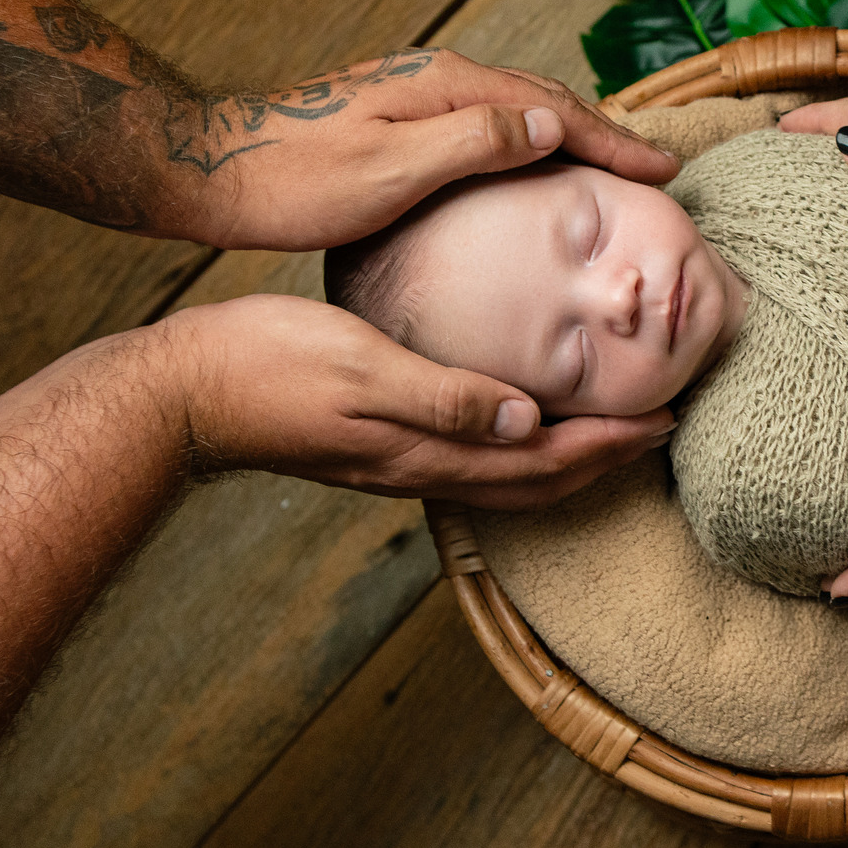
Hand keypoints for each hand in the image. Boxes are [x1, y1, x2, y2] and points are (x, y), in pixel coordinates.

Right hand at [163, 294, 672, 506]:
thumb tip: (523, 419)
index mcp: (426, 449)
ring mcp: (397, 466)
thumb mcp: (360, 366)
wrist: (180, 396)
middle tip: (662, 430)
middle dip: (605, 461)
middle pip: (536, 481)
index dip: (610, 443)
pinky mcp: (376, 453)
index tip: (666, 418)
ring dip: (567, 464)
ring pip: (506, 480)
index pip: (543, 457)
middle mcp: (421, 469)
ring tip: (611, 437)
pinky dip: (516, 456)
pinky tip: (517, 430)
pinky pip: (471, 467)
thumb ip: (442, 396)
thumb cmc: (265, 366)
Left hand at [186, 49, 680, 250]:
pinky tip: (530, 162)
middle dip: (606, 132)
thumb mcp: (390, 170)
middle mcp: (438, 76)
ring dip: (571, 132)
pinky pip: (490, 120)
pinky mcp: (399, 113)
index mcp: (447, 86)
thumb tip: (553, 122)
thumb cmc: (293, 180)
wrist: (212, 168)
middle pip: (545, 98)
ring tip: (610, 164)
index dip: (615, 141)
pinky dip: (531, 138)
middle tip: (654, 168)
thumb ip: (475, 142)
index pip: (556, 109)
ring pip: (519, 106)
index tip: (663, 171)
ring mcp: (417, 91)